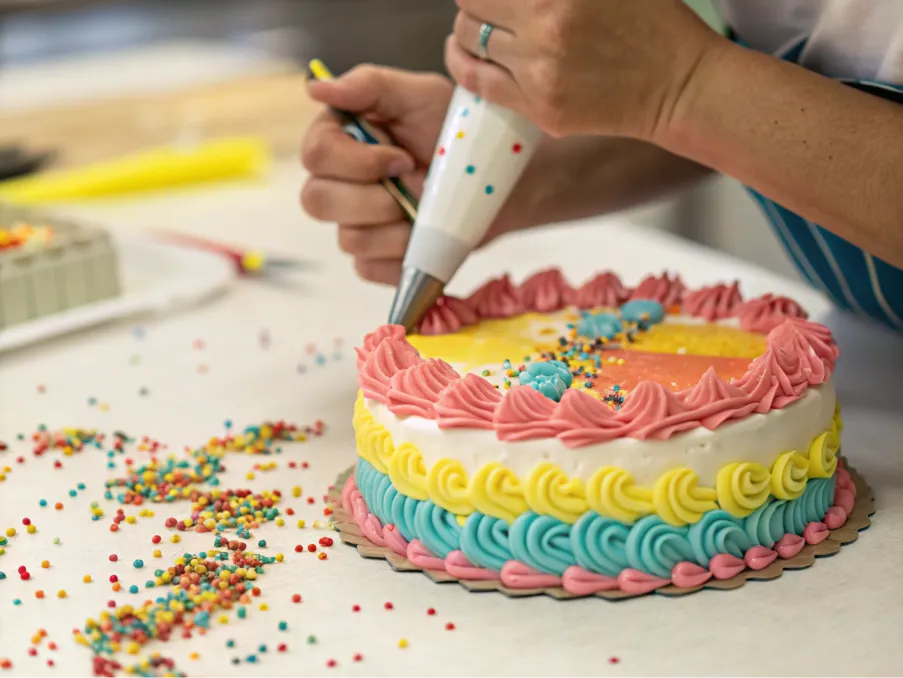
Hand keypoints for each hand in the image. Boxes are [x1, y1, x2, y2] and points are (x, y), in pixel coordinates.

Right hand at [301, 66, 451, 283]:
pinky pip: (370, 269)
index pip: (316, 155)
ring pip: (349, 239)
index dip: (358, 162)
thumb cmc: (459, 132)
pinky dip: (402, 257)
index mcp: (340, 138)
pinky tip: (423, 238)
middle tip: (417, 186)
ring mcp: (355, 224)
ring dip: (396, 228)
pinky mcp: (375, 259)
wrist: (499, 180)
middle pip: (317, 201)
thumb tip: (317, 89)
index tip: (404, 158)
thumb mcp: (422, 95)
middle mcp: (338, 182)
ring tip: (428, 211)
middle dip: (374, 199)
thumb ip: (369, 86)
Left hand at [445, 0, 719, 139]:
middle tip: (486, 5)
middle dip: (475, 2)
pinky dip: (461, 64)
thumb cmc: (652, 22)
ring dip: (466, 31)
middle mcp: (544, 27)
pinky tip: (463, 55)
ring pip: (467, 42)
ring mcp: (539, 72)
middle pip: (470, 4)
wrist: (679, 84)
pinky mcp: (539, 107)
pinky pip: (477, 81)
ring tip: (476, 29)